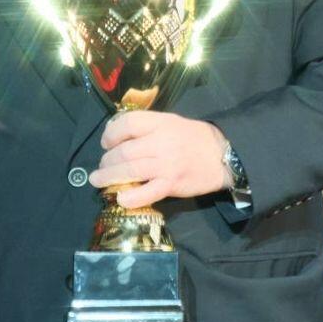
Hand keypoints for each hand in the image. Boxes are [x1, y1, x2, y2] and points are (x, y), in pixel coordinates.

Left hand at [91, 111, 230, 208]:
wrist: (224, 156)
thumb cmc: (195, 138)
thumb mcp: (173, 122)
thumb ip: (148, 127)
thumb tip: (119, 137)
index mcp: (161, 123)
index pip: (127, 124)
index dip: (111, 134)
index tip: (106, 143)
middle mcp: (162, 142)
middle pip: (124, 151)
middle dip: (106, 161)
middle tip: (102, 168)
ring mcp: (166, 164)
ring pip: (129, 170)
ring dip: (108, 177)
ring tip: (99, 181)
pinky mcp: (172, 184)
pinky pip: (146, 192)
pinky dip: (130, 197)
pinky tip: (121, 198)